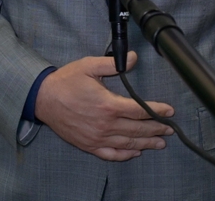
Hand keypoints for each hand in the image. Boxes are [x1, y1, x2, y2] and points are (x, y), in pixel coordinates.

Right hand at [34, 52, 173, 160]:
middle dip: (157, 129)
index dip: (158, 111)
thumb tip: (133, 58)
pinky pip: (111, 154)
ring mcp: (97, 137)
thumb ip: (113, 64)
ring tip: (160, 143)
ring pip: (128, 143)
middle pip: (137, 129)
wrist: (43, 99)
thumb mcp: (89, 66)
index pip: (140, 110)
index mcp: (108, 105)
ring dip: (146, 143)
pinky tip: (135, 153)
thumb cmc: (66, 81)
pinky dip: (125, 155)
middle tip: (170, 130)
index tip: (170, 111)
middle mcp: (105, 125)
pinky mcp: (89, 145)